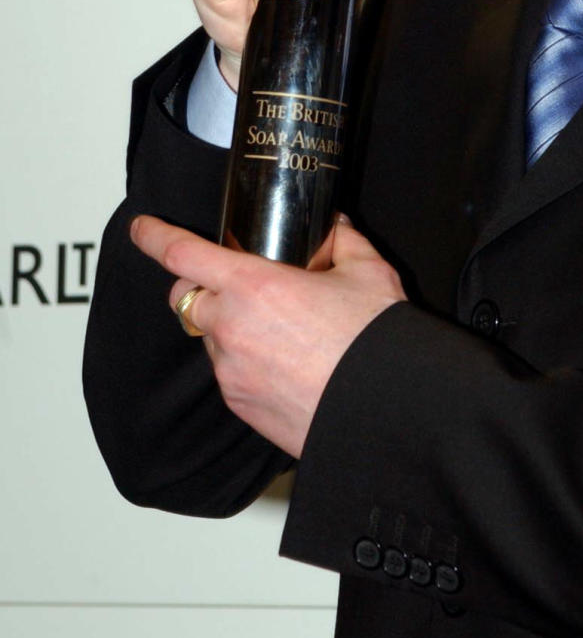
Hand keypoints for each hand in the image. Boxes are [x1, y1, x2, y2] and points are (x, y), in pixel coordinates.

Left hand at [131, 212, 405, 457]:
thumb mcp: (367, 271)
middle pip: (184, 298)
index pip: (183, 254)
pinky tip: (285, 361)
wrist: (386, 410)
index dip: (155, 235)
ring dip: (227, 326)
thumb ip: (344, 240)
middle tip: (233, 281)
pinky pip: (228, 372)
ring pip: (209, 337)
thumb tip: (334, 227)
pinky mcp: (240, 405)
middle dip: (196, 285)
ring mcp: (231, 372)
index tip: (142, 227)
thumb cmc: (374, 341)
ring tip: (279, 328)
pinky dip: (244, 360)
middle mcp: (231, 328)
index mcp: (254, 286)